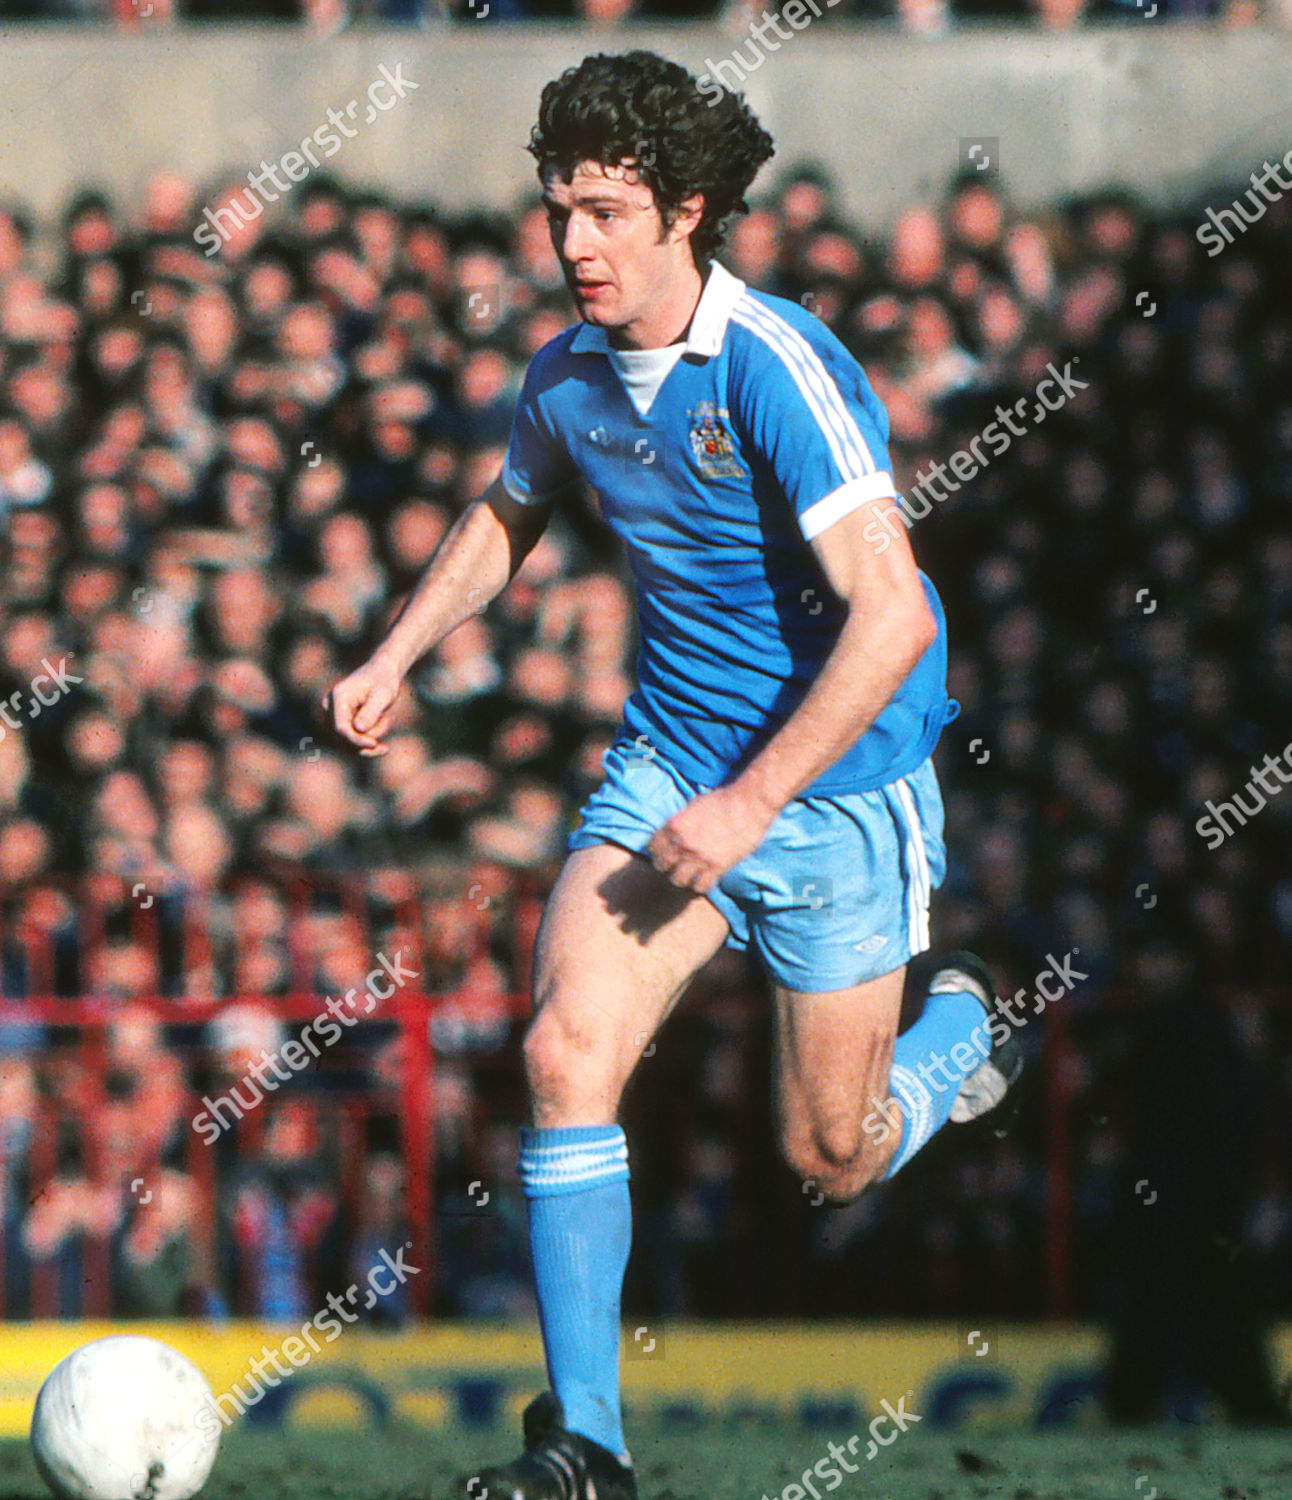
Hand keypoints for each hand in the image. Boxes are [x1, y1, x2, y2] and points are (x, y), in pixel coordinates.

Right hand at [323, 657, 402, 756]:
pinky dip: (368, 740)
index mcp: (338, 697)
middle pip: (344, 737)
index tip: (375, 744)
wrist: (381, 673)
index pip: (341, 728)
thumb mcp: (383, 694)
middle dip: (369, 736)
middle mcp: (329, 707)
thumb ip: (371, 711)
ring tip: (387, 719)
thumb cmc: (383, 681)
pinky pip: (351, 742)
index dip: (357, 740)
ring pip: (348, 742)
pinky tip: (382, 729)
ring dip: (372, 736)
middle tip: (389, 720)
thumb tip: (359, 729)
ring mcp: (332, 716)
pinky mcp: (339, 722)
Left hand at [645, 781, 779, 894]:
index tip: (662, 852)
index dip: (657, 850)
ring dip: (680, 878)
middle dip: (665, 865)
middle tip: (673, 865)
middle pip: (661, 865)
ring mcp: (699, 857)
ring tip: (686, 876)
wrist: (749, 804)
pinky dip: (699, 885)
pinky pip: (700, 886)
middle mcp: (683, 843)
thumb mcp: (694, 805)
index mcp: (674, 825)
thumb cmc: (723, 799)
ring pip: (677, 880)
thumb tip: (674, 831)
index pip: (652, 846)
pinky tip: (703, 880)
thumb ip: (681, 821)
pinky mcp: (717, 867)